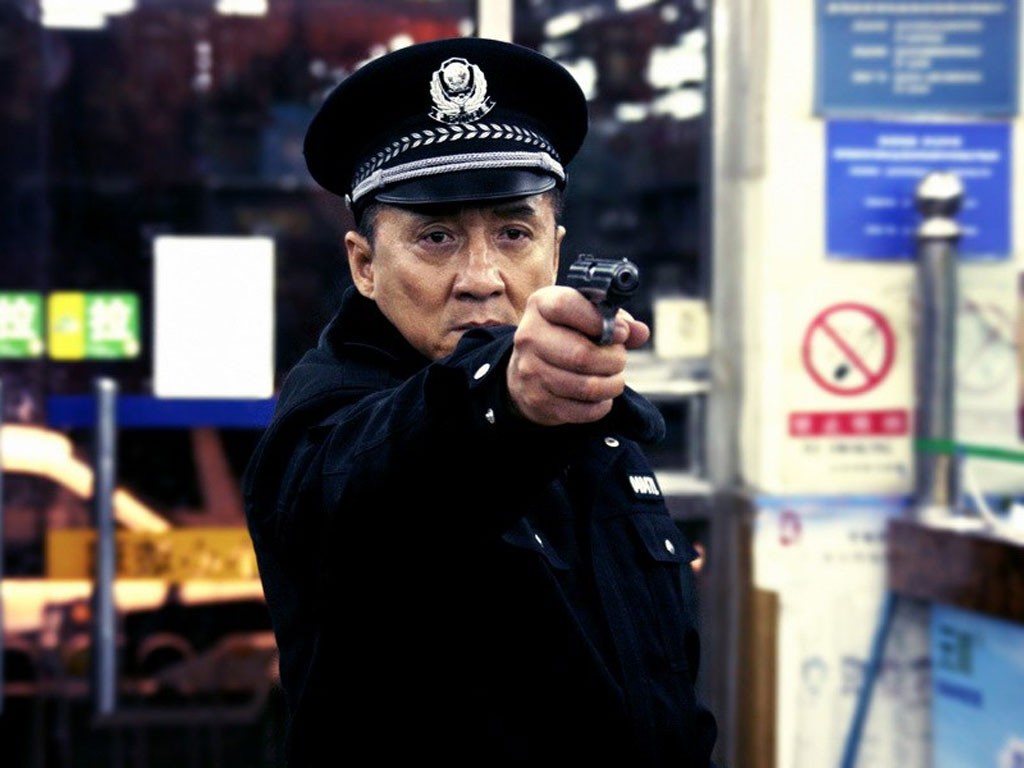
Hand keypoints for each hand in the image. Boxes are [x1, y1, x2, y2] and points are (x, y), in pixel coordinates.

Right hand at [507, 285, 649, 425]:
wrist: (529, 368)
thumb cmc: (568, 334)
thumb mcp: (588, 316)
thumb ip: (617, 320)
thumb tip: (640, 332)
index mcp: (541, 305)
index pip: (566, 306)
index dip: (600, 320)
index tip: (621, 332)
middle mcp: (529, 337)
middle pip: (581, 354)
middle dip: (614, 360)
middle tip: (620, 360)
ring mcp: (530, 371)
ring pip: (586, 387)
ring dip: (612, 385)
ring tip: (614, 379)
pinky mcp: (537, 401)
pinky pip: (583, 411)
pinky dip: (601, 406)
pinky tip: (602, 397)